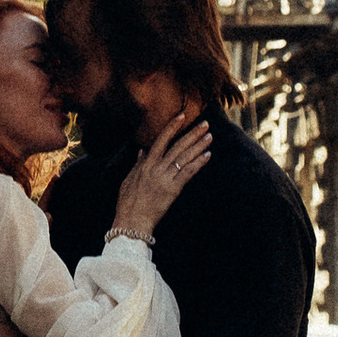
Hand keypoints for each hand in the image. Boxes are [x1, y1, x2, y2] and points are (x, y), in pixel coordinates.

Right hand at [113, 107, 211, 244]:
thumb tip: (142, 151)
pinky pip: (188, 173)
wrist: (132, 220)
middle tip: (205, 124)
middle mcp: (156, 168)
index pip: (161, 140)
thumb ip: (137, 164)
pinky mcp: (173, 189)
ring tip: (209, 136)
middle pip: (177, 146)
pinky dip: (198, 163)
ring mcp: (165, 178)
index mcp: (145, 164)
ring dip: (198, 146)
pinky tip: (207, 155)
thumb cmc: (128, 202)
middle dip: (192, 134)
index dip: (172, 127)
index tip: (182, 116)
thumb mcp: (129, 180)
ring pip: (185, 157)